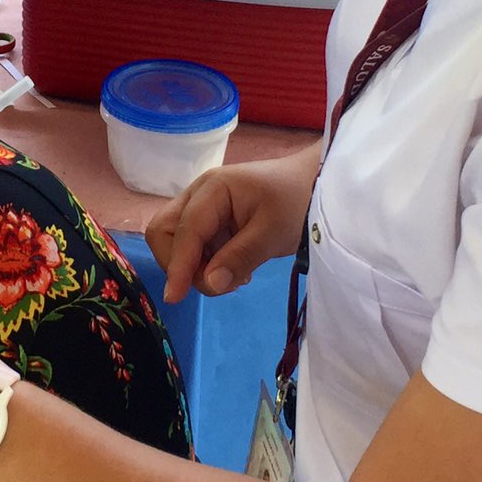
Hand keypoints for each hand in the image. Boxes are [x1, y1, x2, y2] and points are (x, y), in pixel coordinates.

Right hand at [145, 151, 317, 302]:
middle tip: (216, 281)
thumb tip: (209, 284)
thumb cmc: (297, 201)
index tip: (175, 297)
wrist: (316, 184)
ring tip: (236, 276)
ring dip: (195, 267)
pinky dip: (206, 264)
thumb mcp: (273, 231)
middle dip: (180, 263)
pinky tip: (237, 270)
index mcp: (212, 188)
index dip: (179, 265)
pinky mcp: (211, 221)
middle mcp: (199, 195)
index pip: (185, 230)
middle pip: (165, 231)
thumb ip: (240, 256)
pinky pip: (195, 247)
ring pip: (176, 242)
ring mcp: (203, 207)